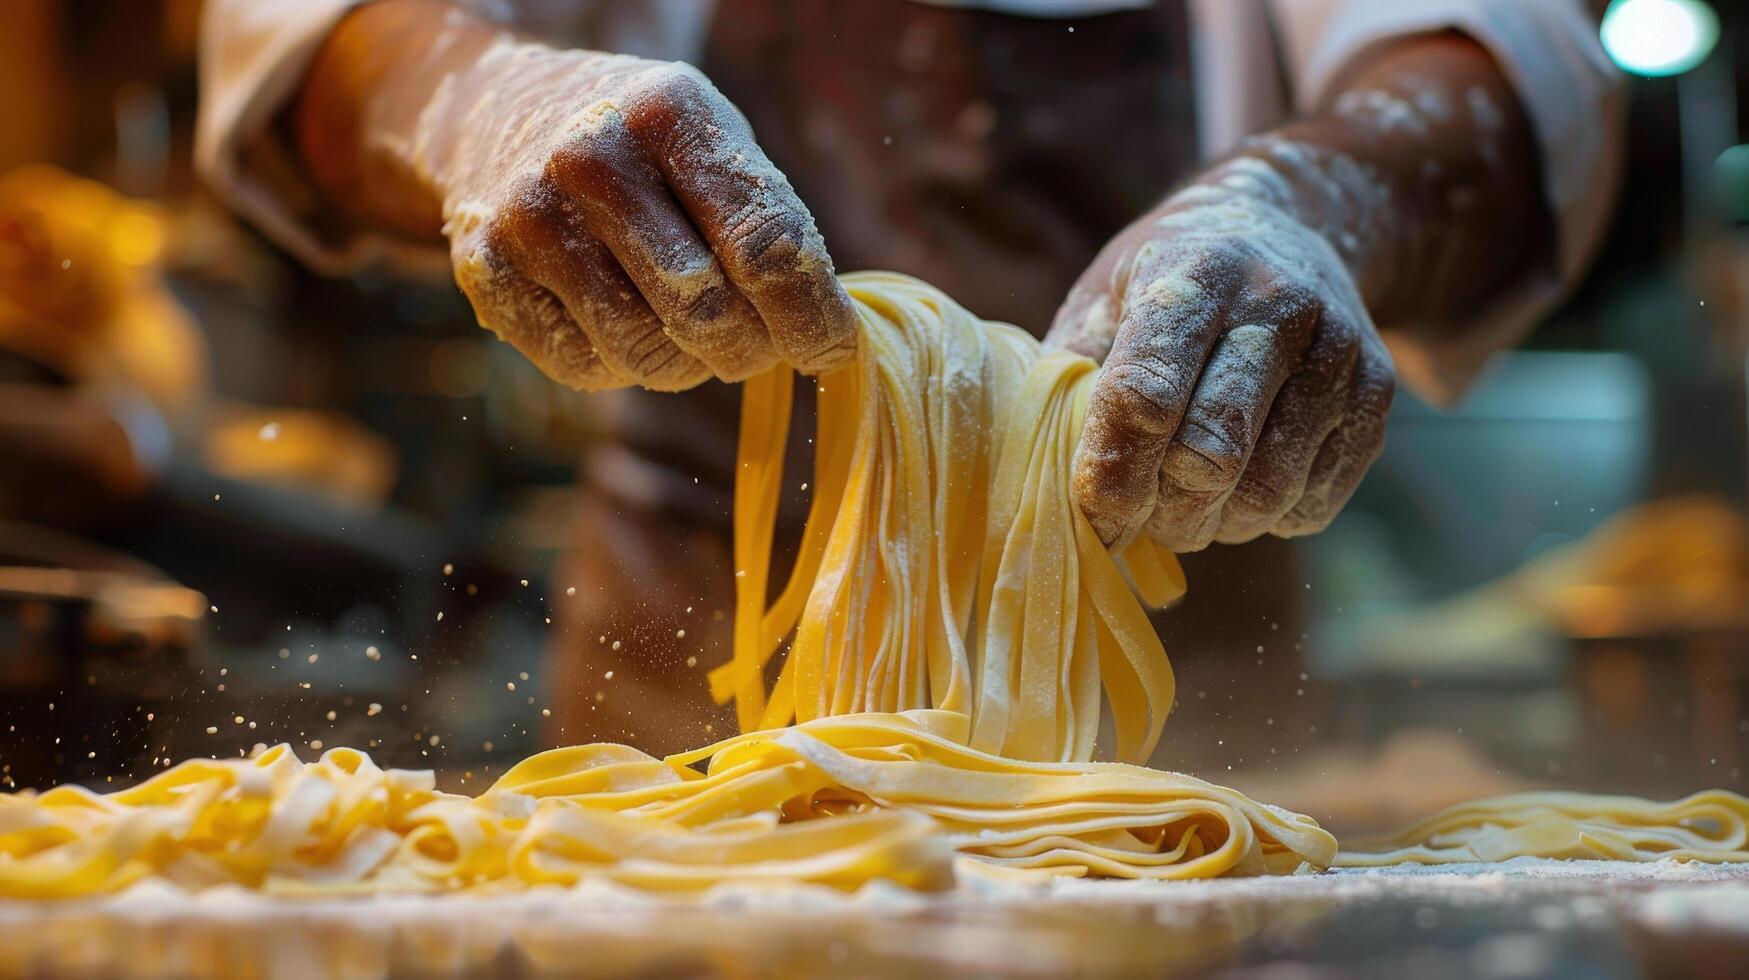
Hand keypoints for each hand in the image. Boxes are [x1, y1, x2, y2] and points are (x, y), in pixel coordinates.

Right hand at [388, 39, 858, 390]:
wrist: (500, 114)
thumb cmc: (645, 149)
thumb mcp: (715, 146)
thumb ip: (774, 228)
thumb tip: (830, 341)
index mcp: (668, 112)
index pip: (766, 247)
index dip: (812, 318)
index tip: (834, 351)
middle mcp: (591, 159)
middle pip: (710, 313)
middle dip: (752, 349)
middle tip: (757, 343)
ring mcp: (530, 217)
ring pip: (648, 355)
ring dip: (688, 364)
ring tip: (684, 323)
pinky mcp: (487, 271)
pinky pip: (587, 369)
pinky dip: (621, 366)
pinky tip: (619, 318)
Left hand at [1047, 186, 1394, 552]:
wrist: (1290, 226)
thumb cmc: (1169, 277)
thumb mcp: (1104, 296)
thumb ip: (1069, 376)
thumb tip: (1040, 474)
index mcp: (1191, 275)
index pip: (1145, 393)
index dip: (1110, 470)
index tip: (1093, 512)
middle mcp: (1274, 305)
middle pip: (1210, 453)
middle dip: (1162, 510)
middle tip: (1137, 520)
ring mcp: (1337, 349)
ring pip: (1266, 490)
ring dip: (1213, 526)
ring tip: (1184, 509)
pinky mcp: (1377, 394)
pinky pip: (1314, 502)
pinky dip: (1267, 520)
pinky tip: (1241, 489)